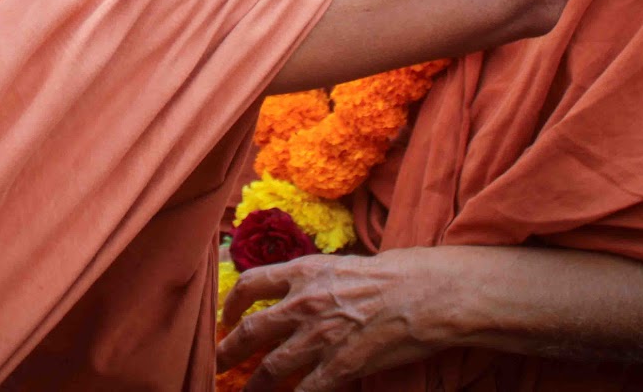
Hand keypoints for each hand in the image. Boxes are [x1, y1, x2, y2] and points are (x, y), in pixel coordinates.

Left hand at [218, 253, 449, 390]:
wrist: (424, 293)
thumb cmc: (393, 275)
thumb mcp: (343, 264)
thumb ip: (315, 279)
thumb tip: (300, 291)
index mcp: (303, 272)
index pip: (251, 283)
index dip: (232, 303)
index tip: (226, 317)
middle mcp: (303, 303)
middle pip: (251, 331)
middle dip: (228, 351)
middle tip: (218, 363)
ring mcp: (319, 336)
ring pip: (270, 368)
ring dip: (254, 386)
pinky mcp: (339, 365)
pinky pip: (305, 391)